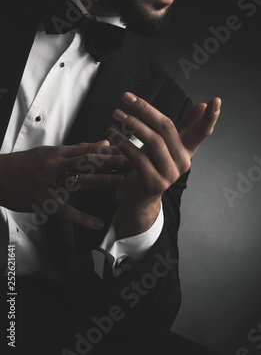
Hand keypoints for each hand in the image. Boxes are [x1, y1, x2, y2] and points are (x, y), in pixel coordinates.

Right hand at [0, 141, 127, 229]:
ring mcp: (49, 183)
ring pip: (78, 181)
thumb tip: (102, 143)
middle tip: (130, 161)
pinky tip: (96, 222)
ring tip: (120, 181)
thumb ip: (78, 149)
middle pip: (87, 161)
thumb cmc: (26, 164)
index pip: (88, 148)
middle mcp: (55, 165)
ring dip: (101, 181)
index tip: (126, 148)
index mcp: (58, 152)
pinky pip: (65, 210)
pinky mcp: (43, 201)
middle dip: (110, 161)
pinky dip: (82, 218)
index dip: (109, 149)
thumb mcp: (51, 152)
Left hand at [107, 92, 220, 237]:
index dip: (210, 117)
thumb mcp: (166, 144)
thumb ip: (184, 125)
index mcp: (187, 150)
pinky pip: (139, 158)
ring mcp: (169, 175)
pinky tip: (112, 134)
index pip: (202, 132)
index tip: (216, 101)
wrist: (137, 199)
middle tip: (126, 97)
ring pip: (153, 141)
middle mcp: (183, 163)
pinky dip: (124, 144)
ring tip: (116, 113)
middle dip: (145, 109)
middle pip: (167, 129)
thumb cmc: (150, 165)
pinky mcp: (153, 183)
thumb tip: (201, 105)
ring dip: (132, 124)